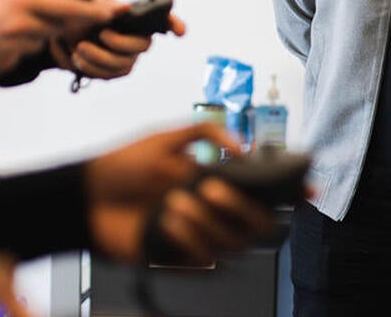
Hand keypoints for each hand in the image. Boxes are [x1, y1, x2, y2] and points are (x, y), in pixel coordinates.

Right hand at [0, 0, 115, 80]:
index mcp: (20, 0)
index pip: (72, 8)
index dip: (97, 11)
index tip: (115, 12)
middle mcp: (21, 25)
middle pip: (61, 26)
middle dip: (62, 20)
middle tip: (43, 11)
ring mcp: (13, 47)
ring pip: (41, 40)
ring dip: (34, 32)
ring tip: (2, 21)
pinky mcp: (5, 64)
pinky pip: (22, 54)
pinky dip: (15, 46)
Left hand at [49, 0, 186, 79]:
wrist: (55, 31)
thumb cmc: (76, 14)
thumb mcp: (88, 6)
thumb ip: (106, 7)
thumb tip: (124, 8)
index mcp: (134, 17)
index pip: (163, 19)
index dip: (174, 25)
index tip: (180, 32)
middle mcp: (136, 37)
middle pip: (143, 45)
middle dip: (121, 43)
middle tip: (101, 34)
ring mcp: (126, 56)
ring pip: (124, 64)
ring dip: (99, 58)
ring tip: (79, 48)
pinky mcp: (112, 71)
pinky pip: (108, 75)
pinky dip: (90, 67)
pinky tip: (77, 57)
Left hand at [84, 124, 275, 263]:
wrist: (85, 196)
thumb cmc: (124, 167)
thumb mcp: (165, 136)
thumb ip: (206, 130)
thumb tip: (242, 147)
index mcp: (221, 182)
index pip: (267, 193)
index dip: (293, 195)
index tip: (306, 191)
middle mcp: (217, 213)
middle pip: (259, 226)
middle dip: (241, 208)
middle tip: (212, 188)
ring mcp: (201, 238)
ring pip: (231, 244)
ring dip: (205, 221)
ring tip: (174, 200)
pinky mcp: (180, 260)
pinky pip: (201, 259)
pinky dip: (187, 237)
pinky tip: (166, 219)